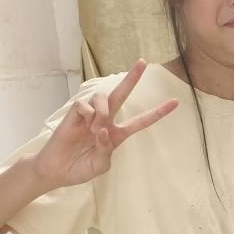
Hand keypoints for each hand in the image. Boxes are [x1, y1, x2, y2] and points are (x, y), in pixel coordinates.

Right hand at [32, 60, 177, 187]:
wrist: (57, 171)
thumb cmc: (80, 169)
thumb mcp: (100, 165)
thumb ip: (106, 149)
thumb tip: (103, 130)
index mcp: (116, 134)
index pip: (141, 121)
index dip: (158, 113)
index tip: (176, 102)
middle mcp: (105, 121)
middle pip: (121, 95)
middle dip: (132, 78)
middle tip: (144, 62)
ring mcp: (90, 116)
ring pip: (104, 98)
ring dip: (103, 111)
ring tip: (94, 126)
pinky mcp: (74, 114)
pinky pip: (84, 104)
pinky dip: (87, 113)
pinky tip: (83, 124)